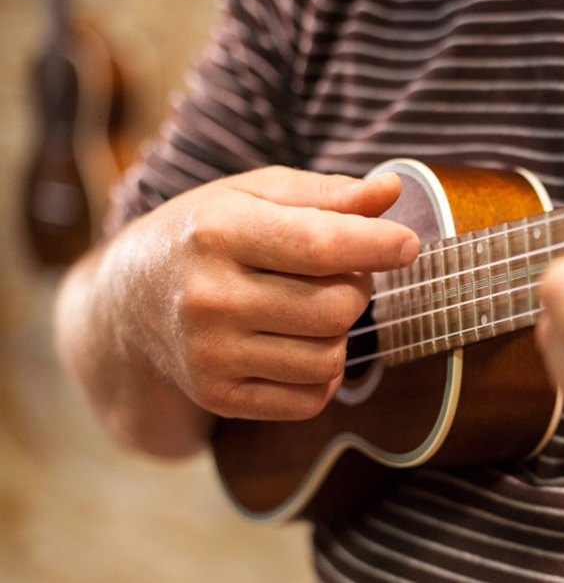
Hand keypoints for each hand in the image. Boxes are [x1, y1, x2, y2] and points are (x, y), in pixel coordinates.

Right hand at [103, 166, 418, 420]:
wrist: (128, 301)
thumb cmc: (207, 234)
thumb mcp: (256, 195)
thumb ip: (327, 194)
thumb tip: (390, 190)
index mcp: (218, 232)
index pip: (320, 246)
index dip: (378, 245)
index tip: (408, 244)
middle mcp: (209, 296)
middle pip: (337, 308)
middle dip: (357, 288)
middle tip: (340, 274)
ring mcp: (210, 353)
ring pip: (330, 357)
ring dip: (341, 333)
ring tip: (314, 307)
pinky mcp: (217, 397)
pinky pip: (310, 400)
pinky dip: (323, 375)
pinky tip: (300, 345)